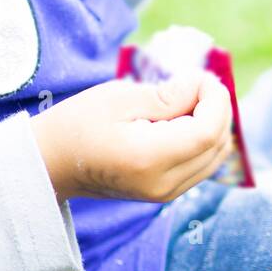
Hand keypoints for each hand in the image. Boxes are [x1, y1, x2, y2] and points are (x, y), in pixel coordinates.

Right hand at [30, 70, 233, 204]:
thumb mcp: (119, 98)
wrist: (53, 163)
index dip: (215, 99)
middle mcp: (165, 184)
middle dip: (217, 108)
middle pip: (218, 144)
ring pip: (216, 155)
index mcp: (149, 159)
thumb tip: (203, 87)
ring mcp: (167, 194)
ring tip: (187, 99)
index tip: (200, 77)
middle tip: (193, 82)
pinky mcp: (167, 193)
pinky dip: (204, 138)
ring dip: (213, 122)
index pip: (208, 131)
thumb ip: (166, 96)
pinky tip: (183, 119)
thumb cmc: (78, 124)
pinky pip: (203, 163)